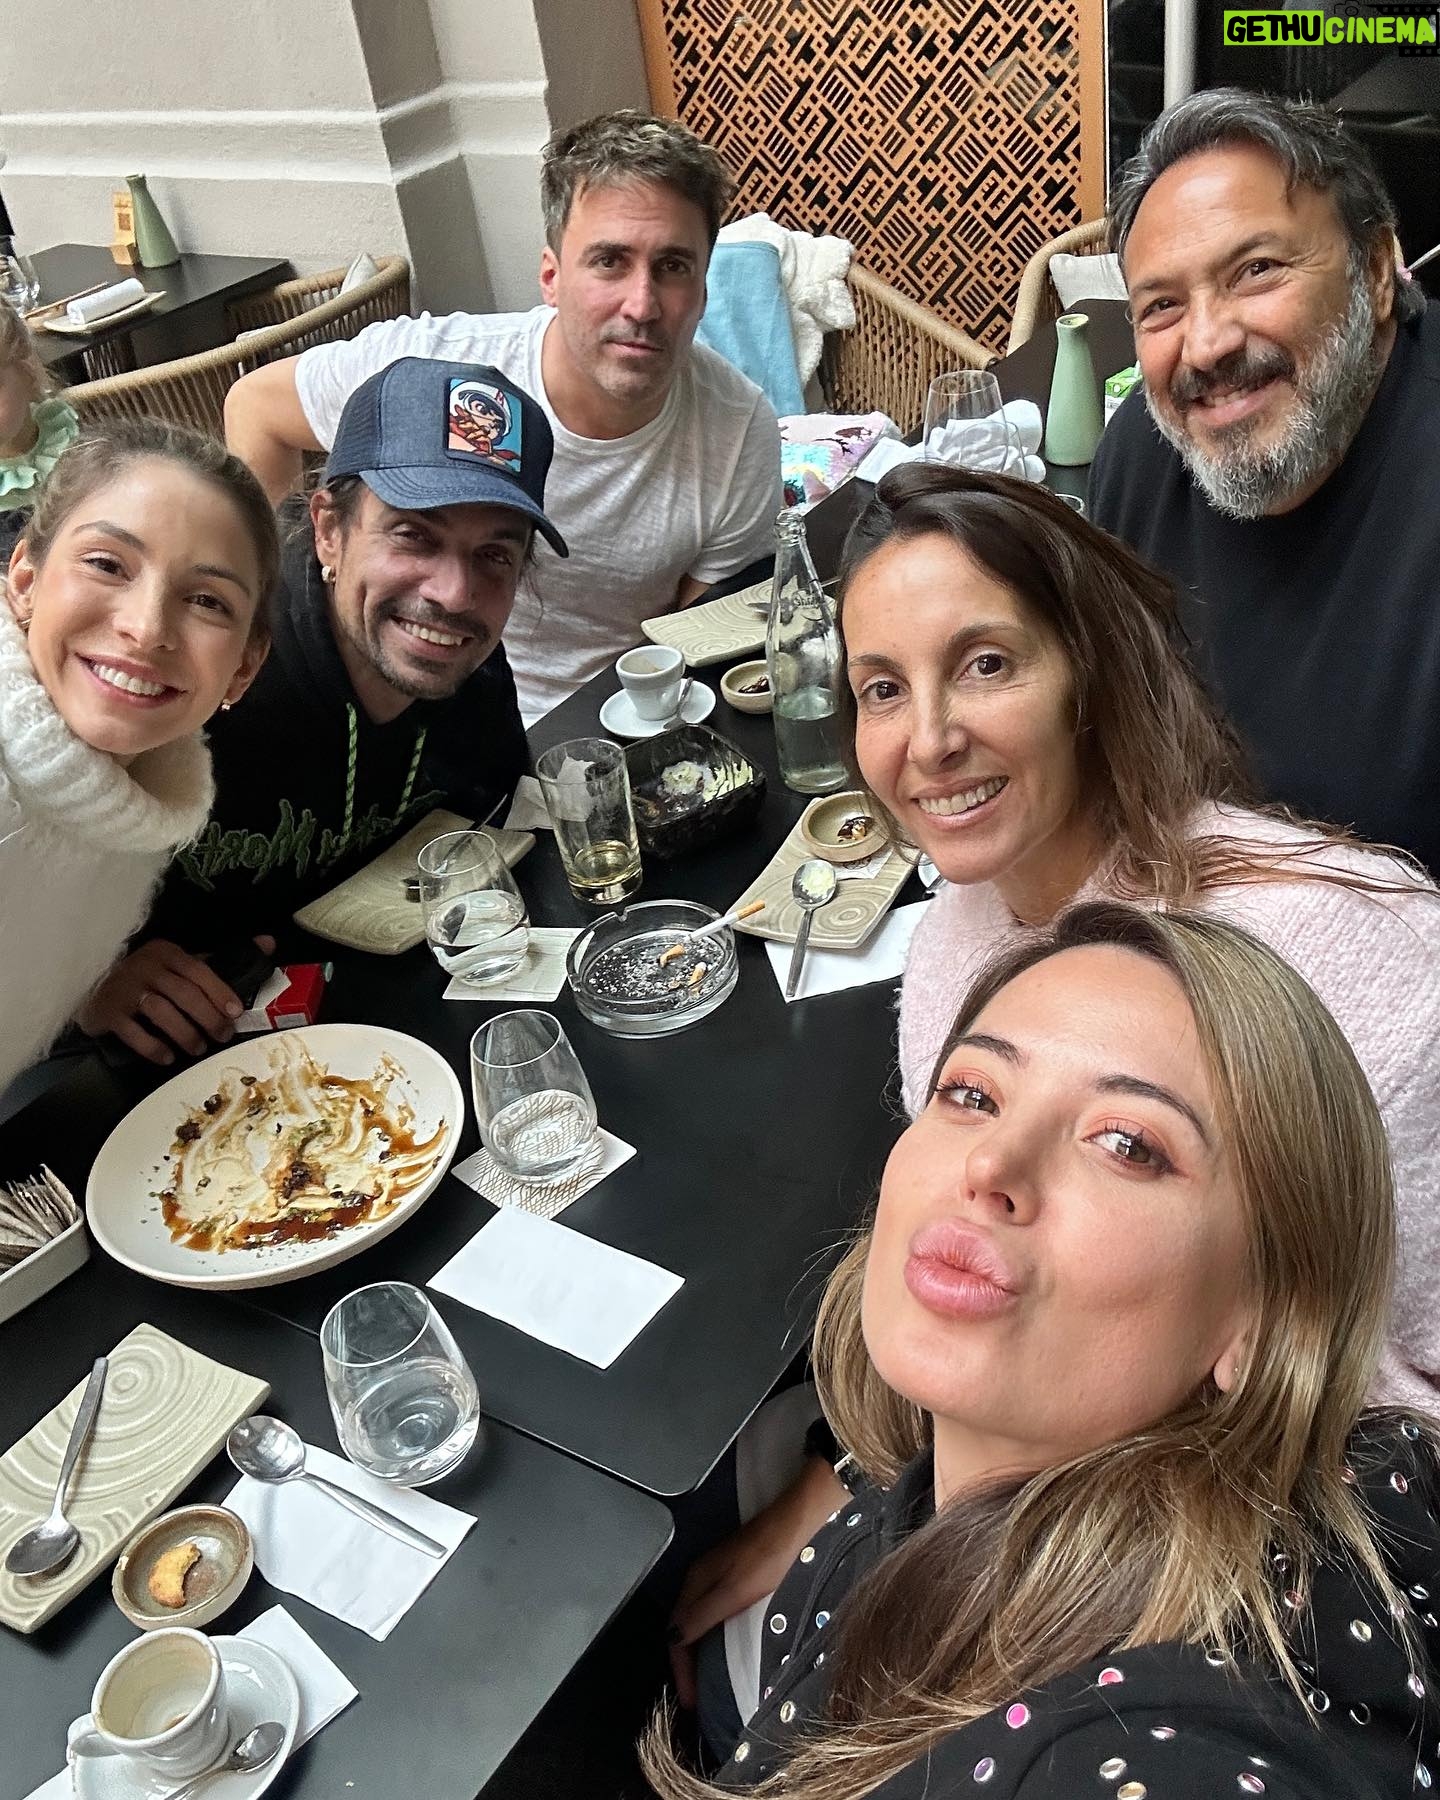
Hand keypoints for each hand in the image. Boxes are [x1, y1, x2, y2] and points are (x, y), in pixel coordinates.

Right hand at [77, 936, 275, 1065]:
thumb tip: (268, 944)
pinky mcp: (107, 1012)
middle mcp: (145, 966)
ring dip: (185, 1034)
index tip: (236, 1013)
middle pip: (183, 993)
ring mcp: (124, 988)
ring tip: (198, 1049)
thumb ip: (220, 959)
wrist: (93, 987)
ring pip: (161, 1011)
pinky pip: (133, 1032)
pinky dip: (154, 1047)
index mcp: (166, 953)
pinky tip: (167, 1056)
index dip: (219, 991)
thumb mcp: (180, 962)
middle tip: (222, 1036)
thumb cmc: (147, 977)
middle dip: (208, 1017)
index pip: (198, 969)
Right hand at [668, 1455, 848, 1708]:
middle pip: (684, 1627)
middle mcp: (702, 1576)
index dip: (681, 1670)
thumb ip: (702, 1614)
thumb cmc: (771, 1557)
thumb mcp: (735, 1591)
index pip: (675, 1633)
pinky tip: (728, 1647)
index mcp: (696, 1580)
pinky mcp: (739, 1572)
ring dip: (701, 1651)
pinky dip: (716, 1635)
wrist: (803, 1520)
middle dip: (687, 1664)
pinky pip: (717, 1611)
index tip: (690, 1703)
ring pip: (700, 1619)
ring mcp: (721, 1572)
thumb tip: (672, 1639)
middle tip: (698, 1698)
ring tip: (710, 1682)